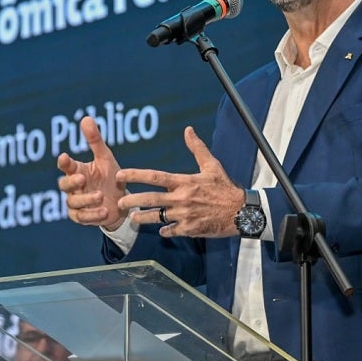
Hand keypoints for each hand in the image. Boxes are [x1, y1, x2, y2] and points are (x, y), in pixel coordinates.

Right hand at [56, 116, 127, 229]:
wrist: (122, 202)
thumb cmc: (110, 177)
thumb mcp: (105, 158)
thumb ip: (95, 141)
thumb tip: (85, 117)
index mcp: (77, 171)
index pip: (66, 165)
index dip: (64, 162)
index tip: (64, 157)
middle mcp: (73, 187)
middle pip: (64, 185)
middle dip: (71, 182)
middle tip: (82, 178)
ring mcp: (76, 203)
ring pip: (73, 202)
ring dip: (86, 199)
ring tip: (100, 195)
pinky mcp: (82, 217)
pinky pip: (81, 217)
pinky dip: (92, 215)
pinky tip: (104, 210)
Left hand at [117, 126, 244, 237]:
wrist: (241, 212)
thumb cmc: (225, 187)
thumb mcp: (212, 166)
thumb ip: (197, 148)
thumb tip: (188, 130)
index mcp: (184, 182)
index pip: (154, 177)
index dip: (135, 175)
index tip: (120, 175)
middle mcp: (181, 198)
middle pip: (150, 200)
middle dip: (132, 201)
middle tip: (120, 202)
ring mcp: (185, 215)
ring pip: (156, 217)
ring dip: (142, 219)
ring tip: (132, 218)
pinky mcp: (190, 229)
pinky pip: (170, 230)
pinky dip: (164, 230)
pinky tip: (160, 229)